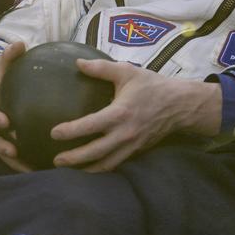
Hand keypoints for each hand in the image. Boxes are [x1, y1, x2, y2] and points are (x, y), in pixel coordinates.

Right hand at [0, 42, 32, 172]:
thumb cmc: (2, 76)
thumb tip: (19, 43)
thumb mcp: (3, 64)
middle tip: (13, 150)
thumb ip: (9, 55)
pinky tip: (38, 169)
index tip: (6, 121)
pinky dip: (21, 164)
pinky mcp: (6, 142)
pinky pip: (12, 156)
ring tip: (28, 168)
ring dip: (12, 161)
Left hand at [48, 61, 220, 172]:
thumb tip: (78, 63)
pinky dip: (101, 169)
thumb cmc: (151, 86)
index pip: (90, 125)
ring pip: (106, 165)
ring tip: (68, 171)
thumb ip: (101, 68)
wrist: (180, 105)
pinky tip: (89, 169)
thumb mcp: (127, 72)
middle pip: (95, 152)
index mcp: (120, 113)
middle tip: (55, 161)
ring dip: (86, 170)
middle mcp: (125, 134)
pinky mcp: (137, 151)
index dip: (70, 131)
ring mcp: (132, 145)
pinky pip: (116, 164)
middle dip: (73, 159)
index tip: (53, 133)